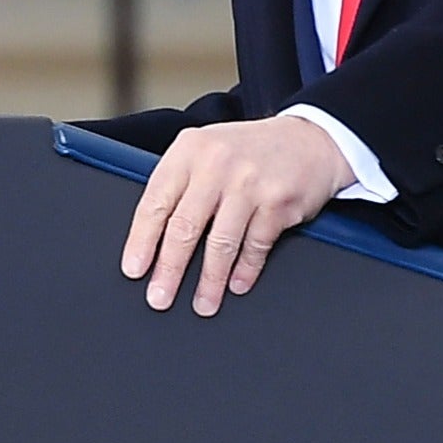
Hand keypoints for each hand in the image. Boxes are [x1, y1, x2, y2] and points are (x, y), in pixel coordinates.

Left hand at [120, 116, 350, 315]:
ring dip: (209, 280)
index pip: (156, 201)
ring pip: (220, 242)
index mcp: (189, 150)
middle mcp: (216, 164)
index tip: (134, 269)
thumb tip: (151, 236)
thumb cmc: (248, 151)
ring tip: (202, 303)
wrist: (308, 139)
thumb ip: (181, 183)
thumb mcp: (207, 151)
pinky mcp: (278, 201)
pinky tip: (237, 285)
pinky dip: (245, 270)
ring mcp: (249, 183)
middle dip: (169, 269)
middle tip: (159, 296)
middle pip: (184, 226)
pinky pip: (255, 246)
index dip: (141, 240)